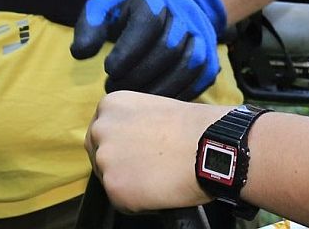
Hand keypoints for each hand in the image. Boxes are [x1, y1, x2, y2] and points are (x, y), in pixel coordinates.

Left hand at [70, 0, 226, 100]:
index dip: (128, 50)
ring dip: (157, 89)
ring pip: (187, 66)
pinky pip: (199, 80)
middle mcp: (184, 15)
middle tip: (114, 89)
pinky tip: (153, 105)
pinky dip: (176, 95)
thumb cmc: (129, 13)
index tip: (108, 70)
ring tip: (132, 100)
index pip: (148, 23)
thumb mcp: (105, 9)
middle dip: (138, 74)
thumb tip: (80, 53)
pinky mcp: (211, 59)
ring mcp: (202, 37)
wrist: (173, 7)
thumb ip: (89, 27)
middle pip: (168, 48)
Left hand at [86, 91, 227, 212]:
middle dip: (118, 164)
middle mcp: (100, 130)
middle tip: (145, 169)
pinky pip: (122, 202)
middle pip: (98, 155)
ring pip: (110, 179)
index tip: (135, 153)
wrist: (210, 145)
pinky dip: (138, 203)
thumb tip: (128, 141)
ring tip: (159, 177)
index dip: (119, 146)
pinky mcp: (115, 188)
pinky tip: (160, 190)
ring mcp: (105, 160)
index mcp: (110, 106)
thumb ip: (131, 122)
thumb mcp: (153, 108)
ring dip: (129, 183)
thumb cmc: (193, 127)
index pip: (101, 132)